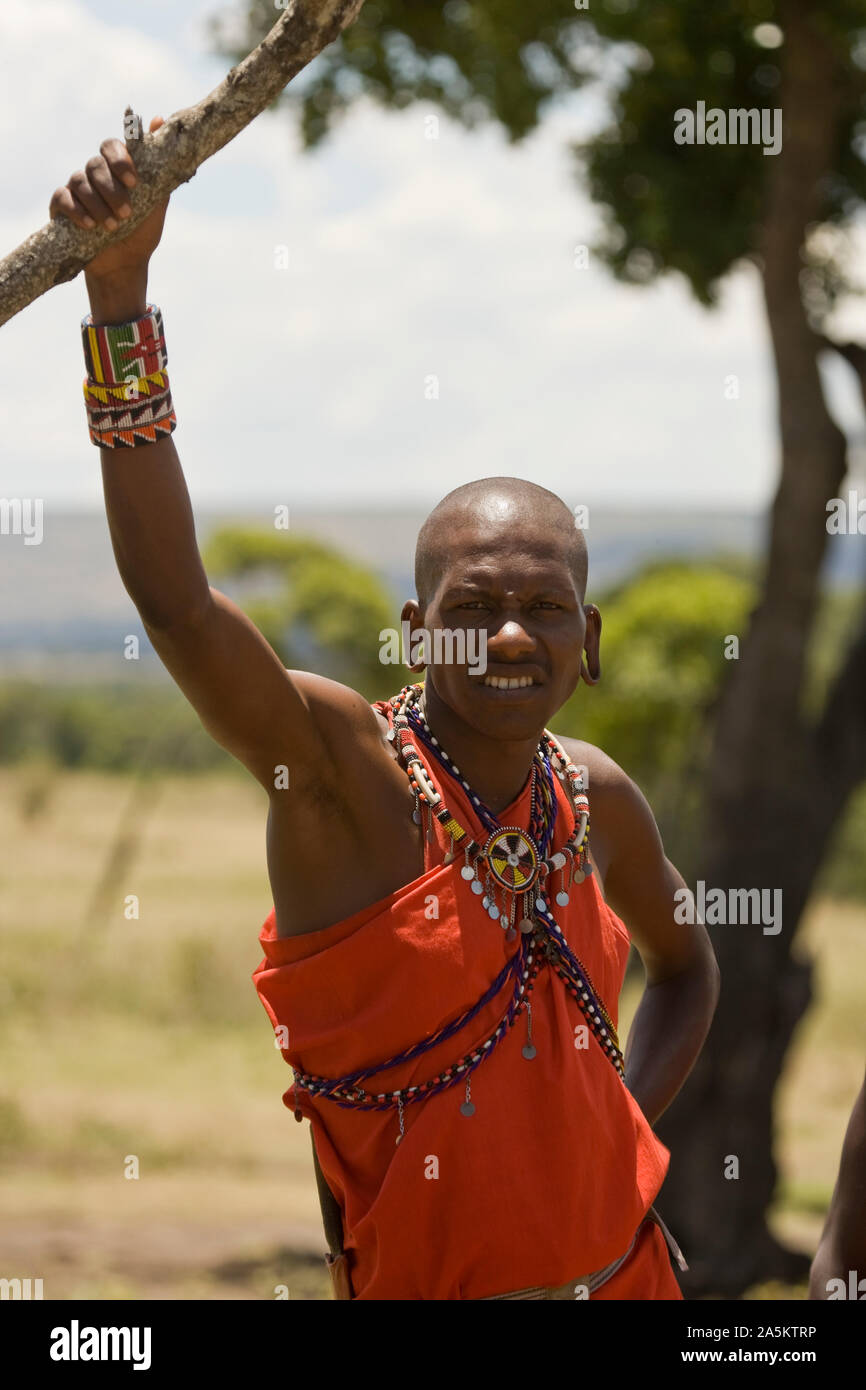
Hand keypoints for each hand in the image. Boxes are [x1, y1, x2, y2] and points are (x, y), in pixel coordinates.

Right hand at [49, 115, 169, 282]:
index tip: (134, 183)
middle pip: (95, 164)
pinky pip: (63, 198)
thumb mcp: (157, 201)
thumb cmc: (141, 232)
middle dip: (111, 189)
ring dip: (97, 204)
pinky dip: (77, 210)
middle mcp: (95, 173)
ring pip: (80, 181)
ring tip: (112, 226)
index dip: (120, 160)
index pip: (112, 146)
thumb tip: (160, 120)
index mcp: (116, 168)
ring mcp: (76, 188)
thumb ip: (158, 168)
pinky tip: (90, 225)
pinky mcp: (61, 206)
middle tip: (126, 213)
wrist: (125, 265)